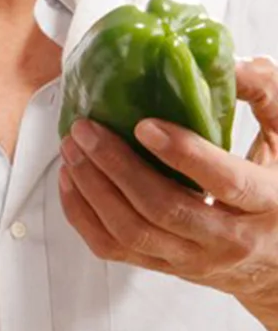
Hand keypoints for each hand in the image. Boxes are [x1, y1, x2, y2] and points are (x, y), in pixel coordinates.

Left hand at [58, 57, 277, 330]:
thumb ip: (268, 98)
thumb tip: (234, 62)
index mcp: (269, 203)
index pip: (225, 182)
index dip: (183, 154)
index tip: (144, 124)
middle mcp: (230, 240)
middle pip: (164, 209)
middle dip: (117, 165)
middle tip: (86, 129)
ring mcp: (195, 259)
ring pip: (132, 232)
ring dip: (93, 189)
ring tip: (73, 149)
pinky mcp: (166, 267)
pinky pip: (114, 248)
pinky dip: (83, 215)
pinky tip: (72, 181)